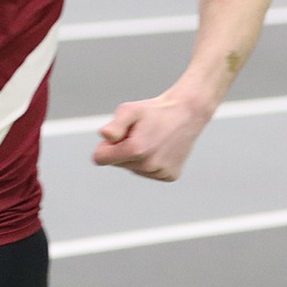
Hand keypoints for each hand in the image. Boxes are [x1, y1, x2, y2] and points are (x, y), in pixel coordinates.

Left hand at [92, 92, 212, 181]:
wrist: (187, 113)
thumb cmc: (155, 110)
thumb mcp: (130, 110)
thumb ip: (115, 124)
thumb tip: (105, 136)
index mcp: (134, 150)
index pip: (100, 159)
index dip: (106, 146)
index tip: (119, 136)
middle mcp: (148, 165)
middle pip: (117, 164)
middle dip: (123, 149)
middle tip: (140, 134)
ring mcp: (160, 172)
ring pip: (134, 169)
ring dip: (138, 156)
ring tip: (153, 139)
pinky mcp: (170, 176)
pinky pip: (150, 173)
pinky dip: (152, 162)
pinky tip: (161, 148)